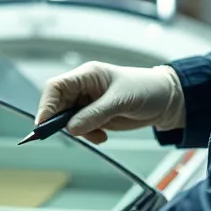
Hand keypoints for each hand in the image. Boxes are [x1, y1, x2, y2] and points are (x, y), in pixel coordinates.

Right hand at [37, 61, 184, 143]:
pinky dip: (88, 135)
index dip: (47, 104)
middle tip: (72, 134)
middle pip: (58, 104)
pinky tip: (103, 135)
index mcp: (87, 75)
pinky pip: (81, 128)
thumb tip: (71, 129)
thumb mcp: (120, 101)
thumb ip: (95, 114)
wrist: (166, 101)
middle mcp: (84, 88)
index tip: (44, 124)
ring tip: (99, 134)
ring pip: (68, 120)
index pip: (56, 87)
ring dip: (79, 131)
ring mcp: (88, 103)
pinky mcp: (95, 116)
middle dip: (61, 121)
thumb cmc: (145, 90)